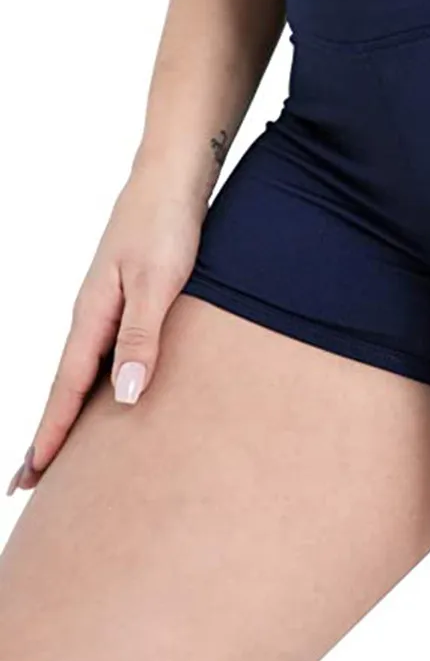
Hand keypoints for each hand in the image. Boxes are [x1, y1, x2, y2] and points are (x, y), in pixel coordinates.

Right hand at [7, 168, 204, 494]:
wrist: (172, 179)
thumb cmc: (165, 226)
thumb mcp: (157, 283)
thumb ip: (141, 337)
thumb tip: (124, 396)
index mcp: (93, 316)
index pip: (67, 388)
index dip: (51, 433)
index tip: (32, 476)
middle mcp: (93, 315)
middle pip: (65, 386)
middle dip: (47, 433)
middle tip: (26, 482)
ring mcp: (108, 305)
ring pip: (83, 370)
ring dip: (69, 410)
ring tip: (60, 448)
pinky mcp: (128, 296)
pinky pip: (103, 351)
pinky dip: (95, 381)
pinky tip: (106, 390)